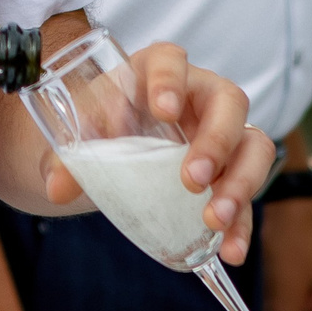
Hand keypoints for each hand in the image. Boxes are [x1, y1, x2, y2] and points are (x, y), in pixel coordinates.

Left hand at [40, 44, 275, 263]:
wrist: (111, 148)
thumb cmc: (101, 126)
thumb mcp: (81, 137)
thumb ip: (67, 160)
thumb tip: (58, 187)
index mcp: (156, 72)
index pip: (169, 60)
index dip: (171, 80)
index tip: (164, 109)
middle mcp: (199, 95)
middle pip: (229, 100)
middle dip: (216, 140)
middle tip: (191, 178)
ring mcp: (222, 131)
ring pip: (253, 145)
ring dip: (240, 183)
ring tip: (214, 218)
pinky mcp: (230, 169)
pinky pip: (248, 193)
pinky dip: (242, 223)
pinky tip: (230, 250)